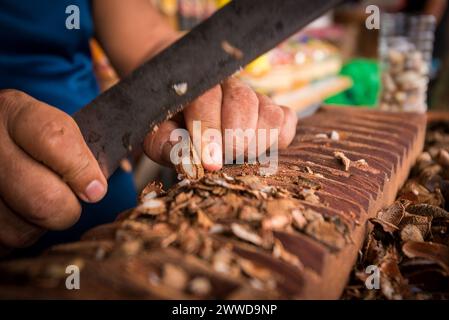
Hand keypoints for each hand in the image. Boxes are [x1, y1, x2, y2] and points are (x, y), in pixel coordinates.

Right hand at [0, 90, 106, 252]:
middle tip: (74, 201)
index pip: (54, 139)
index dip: (82, 169)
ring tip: (47, 202)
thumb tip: (124, 173)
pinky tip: (25, 214)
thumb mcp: (62, 125)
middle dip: (67, 209)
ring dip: (42, 224)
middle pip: (39, 196)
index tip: (97, 188)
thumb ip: (92, 142)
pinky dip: (22, 234)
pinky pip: (4, 239)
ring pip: (20, 225)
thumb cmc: (42, 138)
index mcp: (16, 112)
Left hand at [144, 77, 297, 170]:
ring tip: (239, 156)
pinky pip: (287, 120)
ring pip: (270, 113)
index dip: (210, 132)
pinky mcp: (274, 108)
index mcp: (198, 84)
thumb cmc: (170, 118)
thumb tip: (186, 160)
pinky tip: (260, 148)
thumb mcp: (157, 131)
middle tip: (224, 158)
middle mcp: (230, 85)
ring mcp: (255, 96)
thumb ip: (164, 143)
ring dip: (256, 142)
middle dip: (235, 139)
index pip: (208, 99)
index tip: (210, 163)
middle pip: (244, 103)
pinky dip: (279, 138)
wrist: (185, 98)